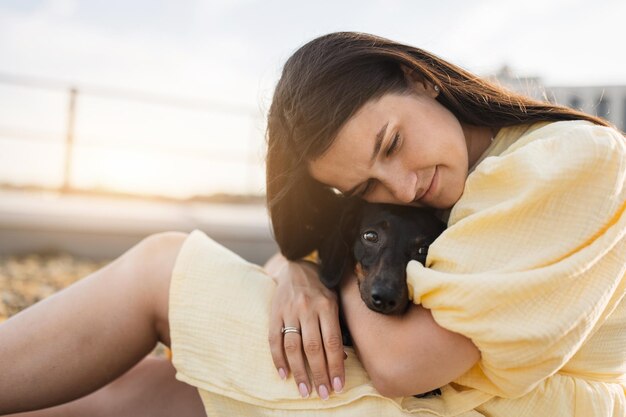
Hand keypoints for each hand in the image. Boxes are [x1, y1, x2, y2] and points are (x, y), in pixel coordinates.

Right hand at [267, 257, 344, 399]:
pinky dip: (278, 359)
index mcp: (327, 306)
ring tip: (305, 390)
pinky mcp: (274, 312)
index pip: (333, 343)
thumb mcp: (335, 301)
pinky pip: (274, 340)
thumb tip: (343, 359)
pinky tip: (284, 375)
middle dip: (319, 374)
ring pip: (294, 347)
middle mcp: (308, 308)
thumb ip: (337, 327)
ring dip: (300, 372)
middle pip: (313, 348)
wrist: (295, 265)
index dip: (336, 367)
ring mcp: (289, 311)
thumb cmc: (321, 286)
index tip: (339, 386)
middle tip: (324, 394)